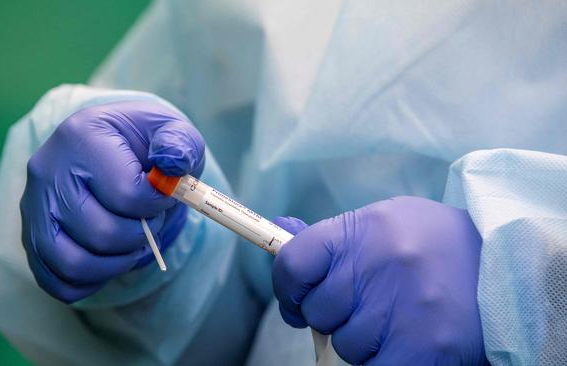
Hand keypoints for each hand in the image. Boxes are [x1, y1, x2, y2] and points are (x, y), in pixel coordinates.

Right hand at [20, 98, 204, 302]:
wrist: (116, 146)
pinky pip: (55, 281)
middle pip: (101, 233)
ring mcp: (33, 205)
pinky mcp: (30, 234)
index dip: (158, 205)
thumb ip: (179, 144)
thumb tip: (173, 164)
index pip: (126, 194)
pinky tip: (111, 259)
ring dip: (116, 264)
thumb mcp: (172, 131)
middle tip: (151, 220)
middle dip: (140, 236)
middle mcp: (48, 169)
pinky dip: (90, 281)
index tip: (165, 195)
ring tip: (133, 242)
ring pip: (74, 263)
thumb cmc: (146, 142)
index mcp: (83, 135)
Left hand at [272, 196, 487, 364]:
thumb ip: (332, 238)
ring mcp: (403, 307)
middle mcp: (380, 264)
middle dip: (333, 315)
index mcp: (363, 229)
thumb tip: (280, 235)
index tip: (298, 299)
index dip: (288, 288)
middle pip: (317, 312)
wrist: (502, 262)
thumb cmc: (432, 244)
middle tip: (367, 303)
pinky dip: (381, 362)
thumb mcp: (382, 223)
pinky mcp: (425, 347)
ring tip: (397, 317)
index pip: (293, 264)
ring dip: (364, 340)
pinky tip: (402, 343)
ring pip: (345, 345)